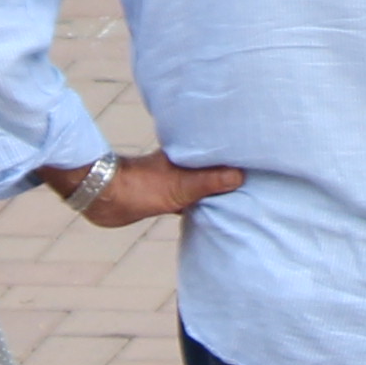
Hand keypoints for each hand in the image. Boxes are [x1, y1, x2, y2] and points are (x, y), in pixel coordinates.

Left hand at [75, 152, 246, 227]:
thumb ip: (209, 182)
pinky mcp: (165, 197)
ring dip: (215, 190)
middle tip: (256, 179)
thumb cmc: (142, 186)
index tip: (259, 158)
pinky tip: (211, 212)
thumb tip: (240, 176)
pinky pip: (192, 200)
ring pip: (203, 184)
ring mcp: (174, 181)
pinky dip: (202, 204)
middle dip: (230, 171)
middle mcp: (184, 165)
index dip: (237, 155)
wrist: (106, 198)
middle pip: (213, 167)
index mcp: (188, 154)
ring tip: (239, 197)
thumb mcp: (181, 185)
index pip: (220, 153)